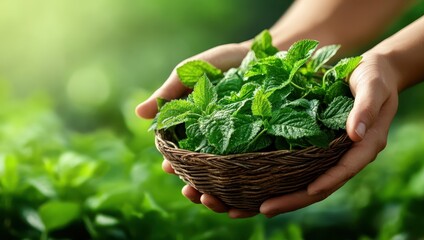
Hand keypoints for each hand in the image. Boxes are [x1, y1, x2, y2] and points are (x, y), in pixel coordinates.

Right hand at [135, 43, 258, 217]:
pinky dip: (247, 192)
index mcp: (192, 130)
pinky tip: (246, 201)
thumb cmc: (220, 63)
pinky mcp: (261, 151)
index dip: (173, 164)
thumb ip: (168, 93)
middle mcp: (212, 144)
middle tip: (192, 192)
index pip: (178, 155)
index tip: (170, 168)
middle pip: (200, 174)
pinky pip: (254, 176)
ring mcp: (237, 149)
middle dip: (194, 186)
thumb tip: (138, 113)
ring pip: (224, 181)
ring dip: (216, 195)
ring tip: (212, 199)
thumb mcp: (191, 72)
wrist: (262, 54)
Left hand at [259, 50, 399, 216]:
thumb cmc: (374, 76)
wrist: (371, 73)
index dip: (327, 182)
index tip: (308, 192)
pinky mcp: (319, 146)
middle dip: (294, 199)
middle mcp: (347, 155)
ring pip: (308, 181)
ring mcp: (332, 153)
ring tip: (256, 205)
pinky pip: (301, 167)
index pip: (344, 170)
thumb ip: (366, 108)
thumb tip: (355, 134)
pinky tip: (260, 182)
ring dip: (283, 194)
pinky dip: (283, 177)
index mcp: (365, 145)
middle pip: (321, 185)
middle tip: (264, 210)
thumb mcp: (373, 86)